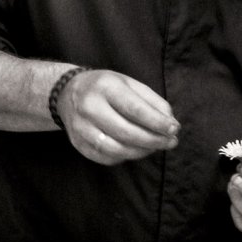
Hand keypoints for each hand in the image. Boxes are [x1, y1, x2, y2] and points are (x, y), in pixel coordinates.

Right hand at [56, 69, 178, 164]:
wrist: (67, 93)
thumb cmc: (105, 88)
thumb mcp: (129, 83)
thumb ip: (152, 101)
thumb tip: (170, 123)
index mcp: (105, 87)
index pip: (135, 109)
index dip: (157, 122)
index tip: (174, 129)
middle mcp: (89, 107)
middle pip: (126, 132)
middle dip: (153, 140)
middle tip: (170, 142)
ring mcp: (81, 128)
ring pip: (116, 149)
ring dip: (141, 152)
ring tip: (155, 147)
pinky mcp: (78, 144)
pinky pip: (106, 158)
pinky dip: (125, 157)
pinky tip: (134, 150)